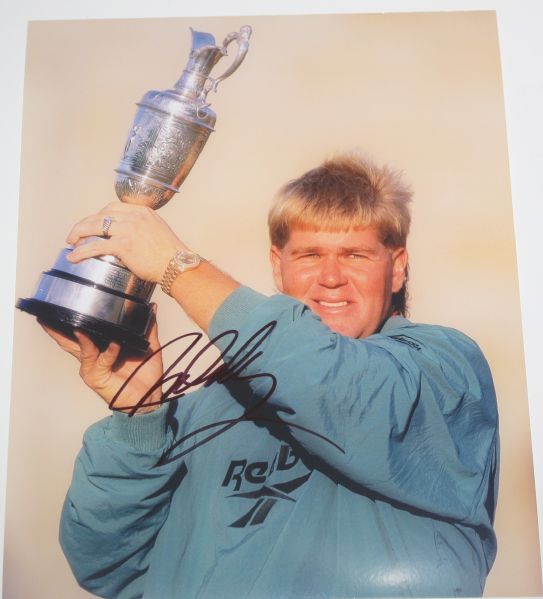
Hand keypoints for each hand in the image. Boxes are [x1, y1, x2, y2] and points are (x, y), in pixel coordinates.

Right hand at [40, 305, 163, 412]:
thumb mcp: (149, 346)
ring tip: (78, 324)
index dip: (69, 321)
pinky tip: (115, 344)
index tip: (62, 306)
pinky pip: (100, 361)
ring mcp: (92, 367)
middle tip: (48, 314)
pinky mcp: (97, 377)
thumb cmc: (145, 374)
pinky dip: (108, 352)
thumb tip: (151, 306)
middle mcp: (93, 356)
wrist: (150, 396)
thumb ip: (148, 327)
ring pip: (79, 349)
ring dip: (78, 336)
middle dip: (57, 328)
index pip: (81, 331)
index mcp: (102, 346)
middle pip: (69, 340)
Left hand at [66, 202, 184, 282]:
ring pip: (94, 227)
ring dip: (78, 234)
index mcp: (142, 211)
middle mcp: (134, 216)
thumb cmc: (171, 254)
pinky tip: (74, 256)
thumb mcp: (159, 230)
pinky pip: (96, 246)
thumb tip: (132, 237)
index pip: (112, 207)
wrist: (178, 265)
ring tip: (71, 242)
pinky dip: (82, 251)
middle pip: (100, 215)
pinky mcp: (123, 245)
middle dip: (84, 224)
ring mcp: (128, 229)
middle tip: (76, 234)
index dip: (98, 216)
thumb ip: (143, 228)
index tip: (92, 224)